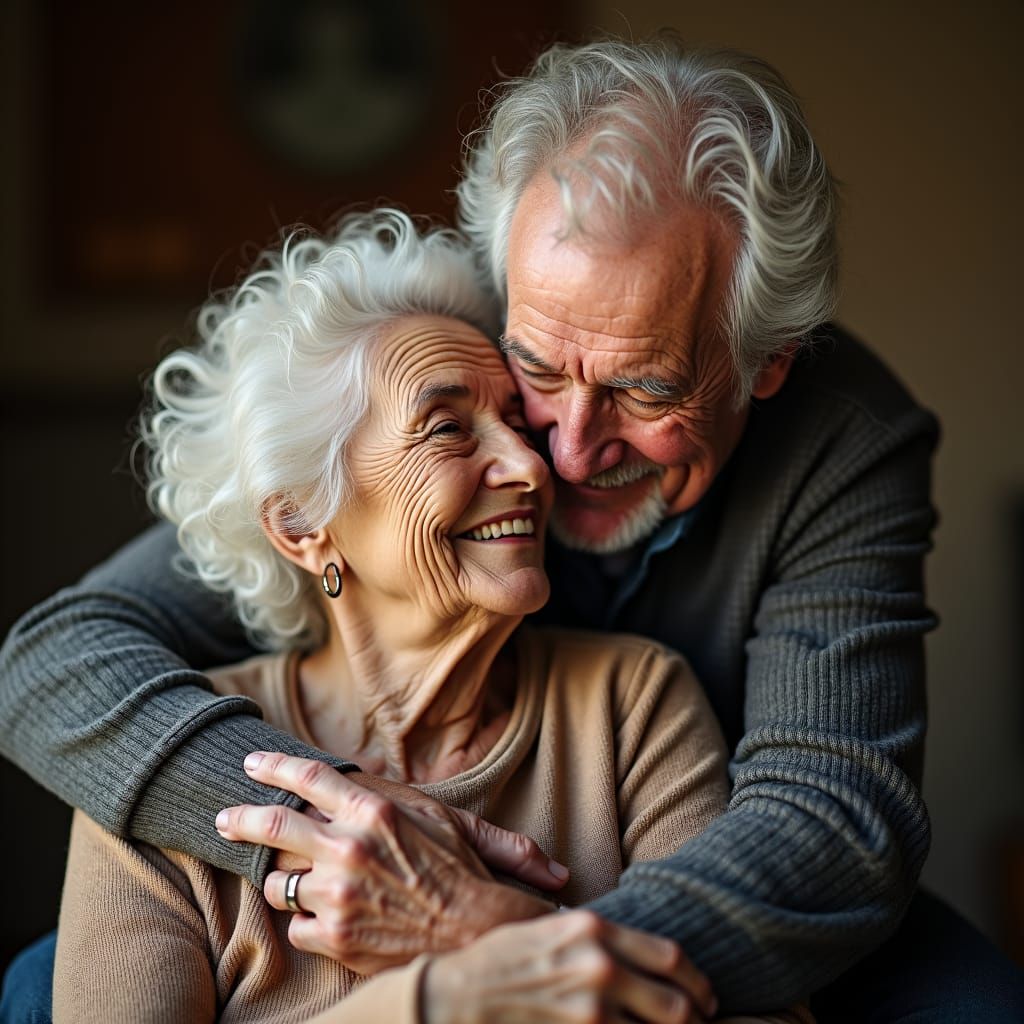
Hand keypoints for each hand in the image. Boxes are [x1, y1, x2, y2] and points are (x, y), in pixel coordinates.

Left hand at [215, 752, 564, 972]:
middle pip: (272, 826)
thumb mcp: (428, 815)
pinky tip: (329, 920)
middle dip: (240, 818)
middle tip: (223, 818)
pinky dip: (307, 923)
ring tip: (301, 885)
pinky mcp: (334, 937)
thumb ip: (382, 798)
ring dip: (284, 884)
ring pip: (278, 885)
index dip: (274, 766)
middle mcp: (349, 848)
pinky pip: (295, 927)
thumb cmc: (455, 867)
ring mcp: (337, 895)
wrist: (473, 929)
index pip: (309, 779)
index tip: (251, 763)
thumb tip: (348, 778)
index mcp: (373, 813)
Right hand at [424, 910, 717, 1023]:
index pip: (669, 956)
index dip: (696, 980)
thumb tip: (631, 951)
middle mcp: (601, 967)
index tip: (704, 995)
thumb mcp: (548, 927)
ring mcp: (593, 1011)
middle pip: (677, 1003)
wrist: (457, 997)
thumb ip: (593, 936)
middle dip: (697, 1020)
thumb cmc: (500, 960)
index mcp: (594, 930)